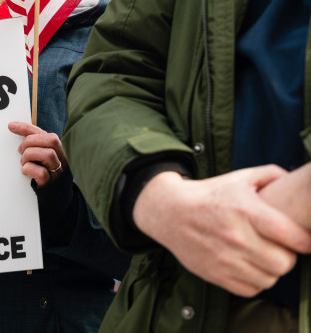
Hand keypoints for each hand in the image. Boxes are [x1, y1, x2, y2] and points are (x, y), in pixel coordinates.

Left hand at [8, 121, 66, 187]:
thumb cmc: (43, 172)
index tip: (11, 126)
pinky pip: (42, 173)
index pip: (43, 133)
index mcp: (56, 149)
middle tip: (20, 150)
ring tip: (23, 161)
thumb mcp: (39, 155)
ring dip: (30, 155)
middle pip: (51, 140)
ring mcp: (57, 171)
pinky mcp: (50, 183)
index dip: (26, 127)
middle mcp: (60, 158)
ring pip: (48, 154)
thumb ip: (33, 143)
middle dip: (31, 142)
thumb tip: (14, 127)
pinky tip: (25, 170)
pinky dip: (29, 169)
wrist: (53, 196)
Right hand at [133, 166, 310, 296]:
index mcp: (245, 210)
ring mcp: (224, 258)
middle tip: (281, 248)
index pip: (292, 236)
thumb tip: (293, 179)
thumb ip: (270, 174)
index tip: (304, 240)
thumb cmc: (208, 195)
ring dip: (271, 270)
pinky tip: (249, 267)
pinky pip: (250, 289)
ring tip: (264, 258)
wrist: (168, 211)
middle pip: (284, 263)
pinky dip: (255, 281)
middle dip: (288, 256)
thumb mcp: (238, 178)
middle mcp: (236, 236)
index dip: (305, 241)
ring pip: (269, 279)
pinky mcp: (214, 273)